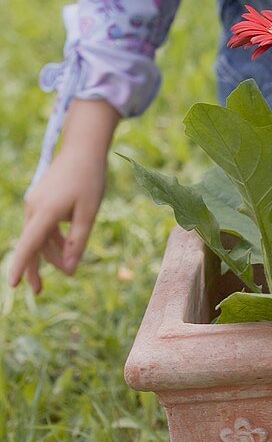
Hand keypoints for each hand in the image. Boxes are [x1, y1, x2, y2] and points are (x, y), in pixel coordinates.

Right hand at [9, 99, 118, 293]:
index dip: (21, 266)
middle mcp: (34, 208)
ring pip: (38, 236)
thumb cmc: (89, 179)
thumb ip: (79, 240)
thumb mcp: (89, 212)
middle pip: (32, 245)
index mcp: (47, 211)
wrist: (82, 150)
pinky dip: (51, 238)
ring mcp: (34, 203)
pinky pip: (41, 226)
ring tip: (68, 268)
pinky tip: (65, 246)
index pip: (30, 244)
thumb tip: (71, 267)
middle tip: (39, 291)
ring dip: (50, 253)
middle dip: (35, 268)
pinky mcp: (38, 200)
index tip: (12, 284)